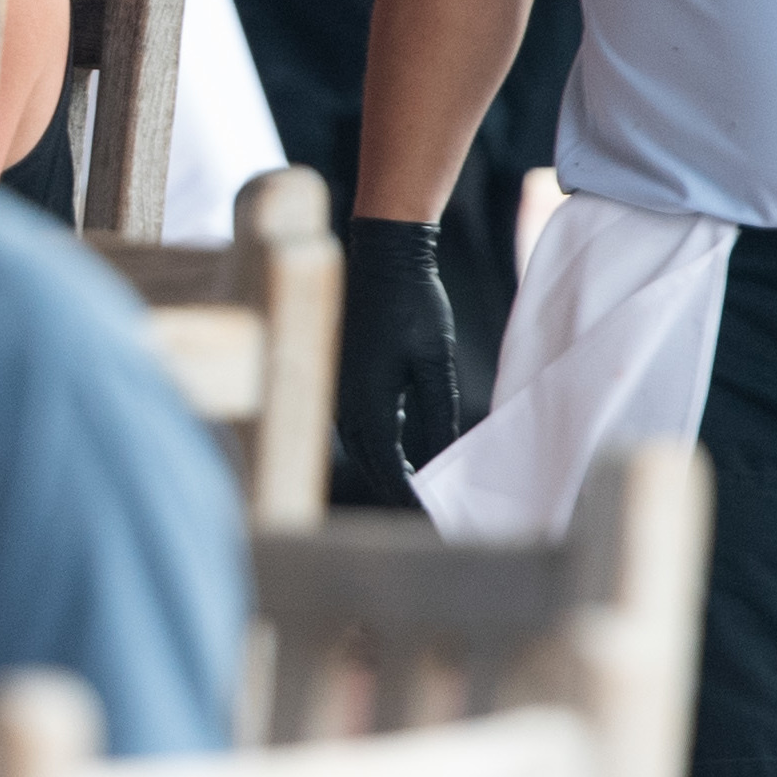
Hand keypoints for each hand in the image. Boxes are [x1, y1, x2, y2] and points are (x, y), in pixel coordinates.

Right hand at [333, 215, 463, 511]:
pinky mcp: (338, 377)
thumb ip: (438, 415)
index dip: (410, 498)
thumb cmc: (413, 304)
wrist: (382, 256)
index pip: (388, 469)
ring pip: (360, 446)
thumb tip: (440, 459)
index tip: (431, 519)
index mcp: (367, 402)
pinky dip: (377, 442)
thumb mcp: (436, 364)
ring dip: (385, 467)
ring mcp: (335, 390)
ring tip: (417, 486)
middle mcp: (343, 402)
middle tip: (427, 512)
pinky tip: (402, 442)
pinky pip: (355, 425)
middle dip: (397, 489)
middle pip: (370, 463)